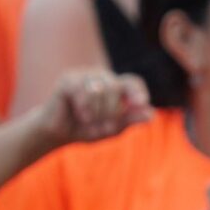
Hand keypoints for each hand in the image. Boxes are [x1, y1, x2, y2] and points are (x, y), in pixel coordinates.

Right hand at [34, 69, 150, 147]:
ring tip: (87, 120)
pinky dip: (83, 108)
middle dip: (112, 112)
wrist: (58, 134)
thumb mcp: (112, 129)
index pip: (132, 82)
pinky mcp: (68, 79)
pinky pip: (82, 91)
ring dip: (96, 112)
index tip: (142, 102)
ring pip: (99, 90)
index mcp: (115, 87)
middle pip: (116, 87)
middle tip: (104, 127)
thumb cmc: (86, 129)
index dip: (138, 91)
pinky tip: (79, 114)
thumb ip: (130, 120)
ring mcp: (84, 75)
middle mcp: (101, 77)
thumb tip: (151, 114)